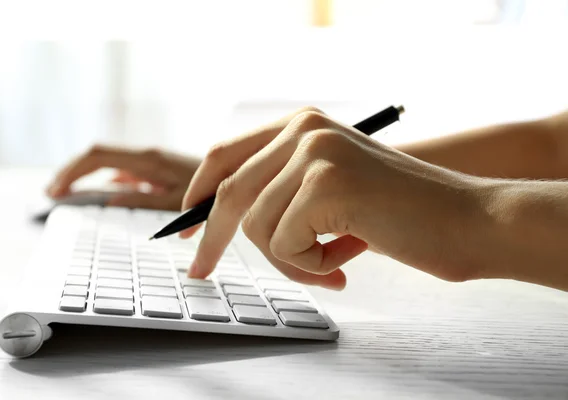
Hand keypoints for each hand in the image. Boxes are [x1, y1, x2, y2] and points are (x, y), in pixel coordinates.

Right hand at [47, 145, 200, 210]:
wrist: (241, 175)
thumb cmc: (214, 190)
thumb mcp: (176, 203)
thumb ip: (141, 199)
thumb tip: (106, 199)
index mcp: (149, 159)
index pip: (97, 155)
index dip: (72, 170)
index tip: (55, 190)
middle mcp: (148, 154)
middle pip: (98, 155)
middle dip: (73, 172)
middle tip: (53, 193)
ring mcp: (153, 160)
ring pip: (111, 162)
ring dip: (88, 176)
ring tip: (69, 195)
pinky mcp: (160, 167)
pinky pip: (127, 170)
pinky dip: (108, 180)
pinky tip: (103, 194)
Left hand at [183, 108, 481, 289]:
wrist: (468, 220)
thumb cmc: (400, 214)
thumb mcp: (332, 190)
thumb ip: (283, 192)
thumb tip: (227, 220)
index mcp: (302, 125)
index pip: (227, 155)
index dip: (199, 194)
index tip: (187, 229)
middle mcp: (304, 128)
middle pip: (230, 192)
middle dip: (212, 239)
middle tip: (200, 271)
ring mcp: (315, 151)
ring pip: (258, 227)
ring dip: (290, 260)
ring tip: (331, 262)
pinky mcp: (326, 183)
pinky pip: (286, 244)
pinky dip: (311, 266)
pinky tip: (348, 258)